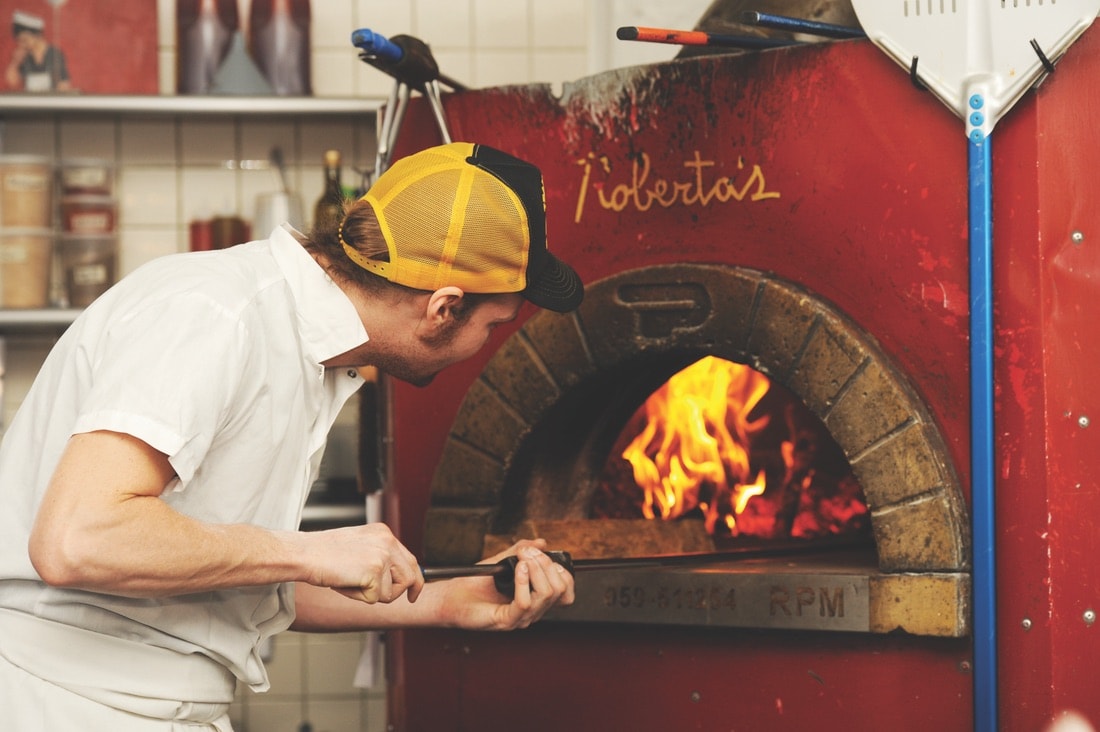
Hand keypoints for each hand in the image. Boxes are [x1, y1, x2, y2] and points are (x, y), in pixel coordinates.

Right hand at [300, 523, 423, 604]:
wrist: (305, 553)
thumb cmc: (323, 553)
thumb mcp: (358, 547)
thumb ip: (377, 557)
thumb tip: (392, 577)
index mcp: (383, 533)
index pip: (409, 558)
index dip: (413, 577)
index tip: (414, 590)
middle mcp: (387, 541)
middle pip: (410, 575)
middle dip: (407, 591)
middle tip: (411, 600)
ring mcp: (382, 555)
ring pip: (392, 591)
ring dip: (374, 594)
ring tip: (352, 582)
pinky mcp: (374, 571)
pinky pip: (375, 598)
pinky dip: (358, 597)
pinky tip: (345, 583)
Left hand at [436, 539, 575, 630]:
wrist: (449, 597)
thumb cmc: (473, 582)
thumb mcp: (501, 561)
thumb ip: (521, 551)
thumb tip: (542, 543)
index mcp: (535, 599)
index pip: (566, 591)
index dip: (561, 570)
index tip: (541, 552)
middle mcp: (532, 611)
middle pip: (560, 590)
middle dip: (547, 564)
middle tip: (528, 552)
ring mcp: (520, 618)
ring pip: (546, 594)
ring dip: (537, 569)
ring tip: (522, 559)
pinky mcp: (506, 621)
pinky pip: (525, 603)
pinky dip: (524, 582)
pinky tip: (518, 569)